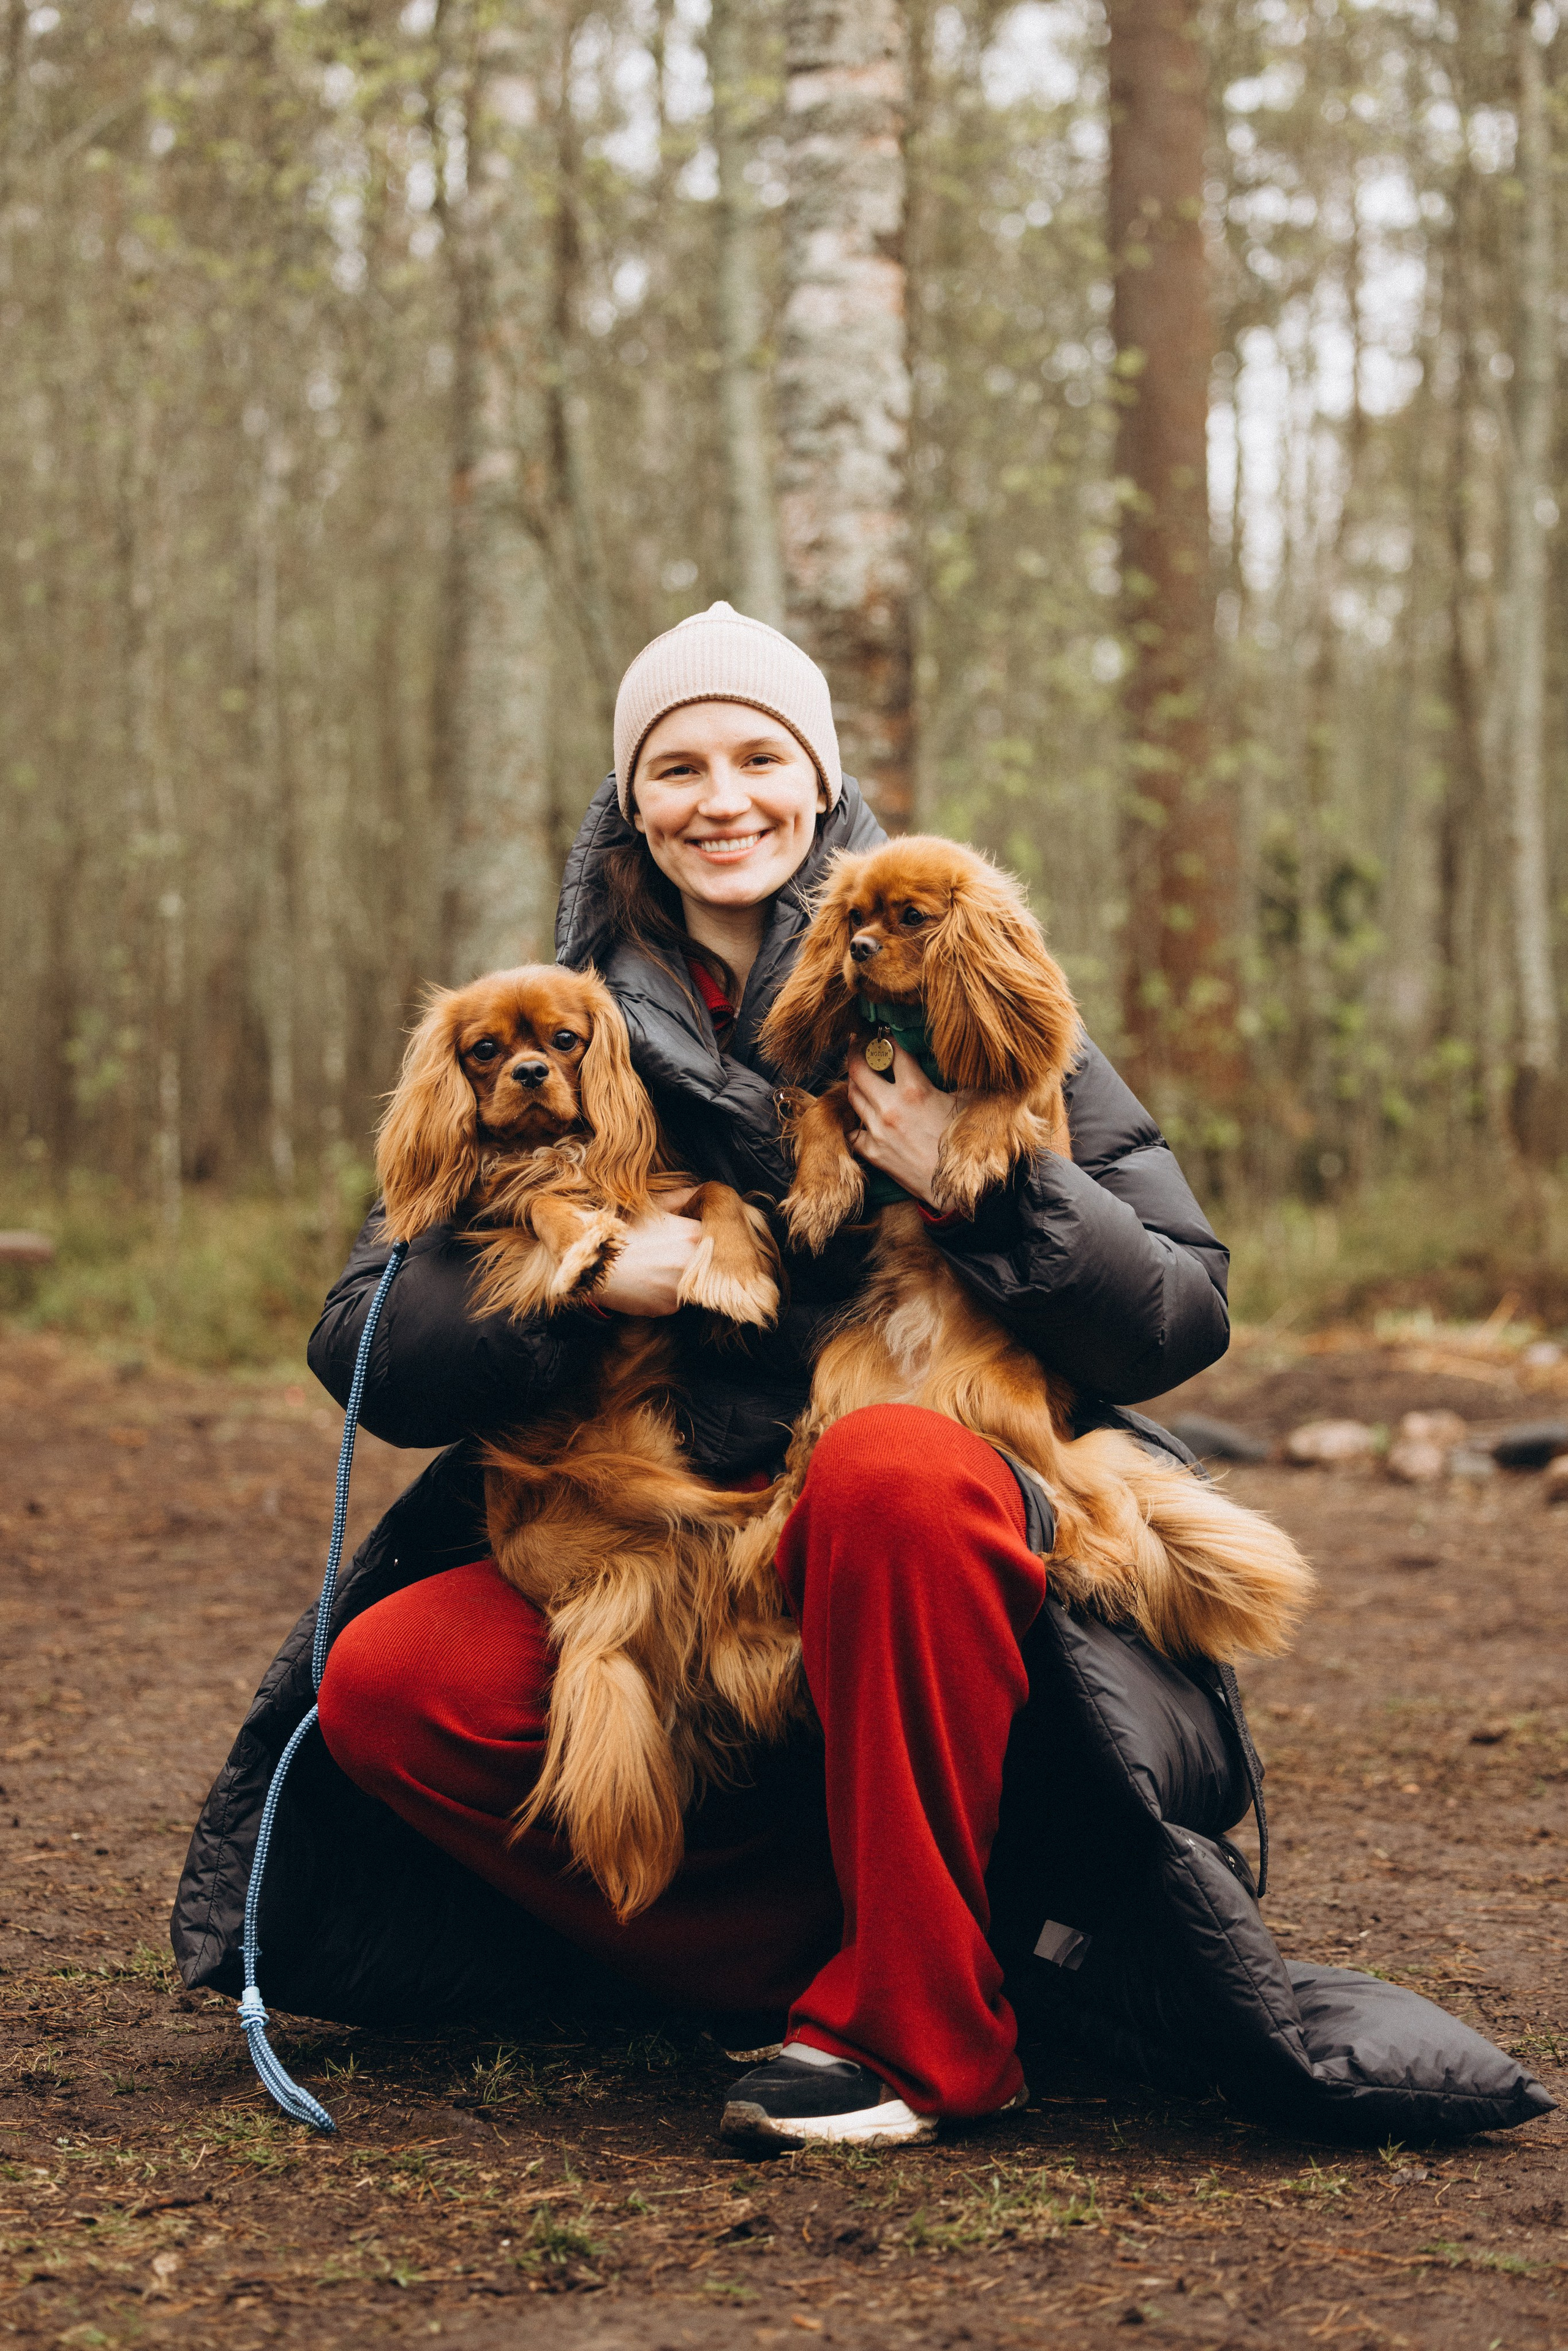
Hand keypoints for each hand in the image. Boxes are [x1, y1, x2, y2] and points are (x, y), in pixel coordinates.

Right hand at [595, 1202, 702, 1316]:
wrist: (591, 1259)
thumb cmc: (620, 1228)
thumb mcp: (651, 1205)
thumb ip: (681, 1196)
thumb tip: (701, 1190)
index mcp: (693, 1235)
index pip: (712, 1235)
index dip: (699, 1235)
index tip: (683, 1236)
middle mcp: (693, 1263)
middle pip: (703, 1261)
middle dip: (691, 1257)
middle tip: (666, 1252)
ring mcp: (681, 1288)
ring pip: (689, 1282)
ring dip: (677, 1276)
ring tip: (653, 1266)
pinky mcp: (668, 1306)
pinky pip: (673, 1299)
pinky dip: (663, 1292)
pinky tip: (646, 1281)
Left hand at [845, 1041, 961, 1207]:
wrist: (955, 1189)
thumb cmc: (964, 1144)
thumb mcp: (969, 1102)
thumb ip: (956, 1078)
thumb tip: (961, 1061)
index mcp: (914, 1090)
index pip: (892, 1050)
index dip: (886, 1036)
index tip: (883, 1030)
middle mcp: (890, 1107)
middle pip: (858, 1068)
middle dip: (856, 1050)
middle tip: (859, 1042)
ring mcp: (877, 1130)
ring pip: (851, 1095)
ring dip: (854, 1081)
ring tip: (859, 1073)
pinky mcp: (872, 1151)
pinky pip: (852, 1130)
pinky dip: (854, 1120)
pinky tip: (860, 1113)